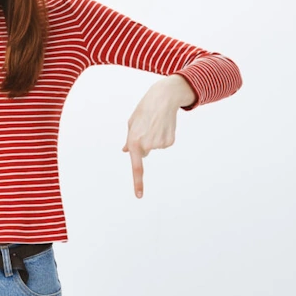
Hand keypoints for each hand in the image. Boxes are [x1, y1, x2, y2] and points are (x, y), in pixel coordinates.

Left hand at [122, 75, 193, 198]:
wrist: (163, 98)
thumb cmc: (145, 110)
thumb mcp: (132, 124)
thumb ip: (129, 140)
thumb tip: (126, 152)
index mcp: (134, 142)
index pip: (136, 166)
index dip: (137, 182)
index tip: (139, 196)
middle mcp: (147, 145)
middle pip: (143, 154)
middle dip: (143, 144)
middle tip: (145, 128)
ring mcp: (160, 145)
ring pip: (154, 148)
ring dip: (153, 138)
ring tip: (154, 124)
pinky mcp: (170, 142)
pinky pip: (163, 145)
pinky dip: (162, 137)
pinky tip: (162, 126)